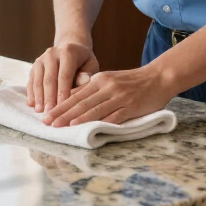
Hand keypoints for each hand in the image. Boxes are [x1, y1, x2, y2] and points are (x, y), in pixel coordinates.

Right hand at [27, 40, 99, 112]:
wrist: (71, 48)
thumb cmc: (84, 62)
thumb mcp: (91, 65)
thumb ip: (87, 74)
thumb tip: (83, 82)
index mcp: (68, 52)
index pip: (65, 75)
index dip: (63, 92)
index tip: (63, 107)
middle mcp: (52, 53)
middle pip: (49, 78)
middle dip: (49, 97)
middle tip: (50, 113)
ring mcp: (41, 59)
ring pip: (38, 80)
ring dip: (39, 97)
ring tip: (40, 111)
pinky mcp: (34, 65)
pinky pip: (31, 80)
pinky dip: (31, 93)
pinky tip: (32, 104)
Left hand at [42, 62, 175, 126]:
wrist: (159, 77)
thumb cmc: (133, 81)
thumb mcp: (110, 80)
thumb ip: (93, 89)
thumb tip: (73, 99)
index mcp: (100, 79)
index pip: (75, 94)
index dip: (60, 105)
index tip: (47, 115)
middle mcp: (106, 86)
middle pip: (81, 102)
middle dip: (62, 113)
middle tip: (48, 123)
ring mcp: (119, 97)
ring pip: (94, 109)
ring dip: (77, 118)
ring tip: (63, 126)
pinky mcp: (130, 106)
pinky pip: (113, 115)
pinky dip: (99, 122)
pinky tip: (89, 128)